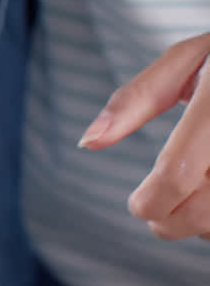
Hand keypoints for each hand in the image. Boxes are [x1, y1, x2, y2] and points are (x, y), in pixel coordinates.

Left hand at [79, 34, 209, 239]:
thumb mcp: (187, 60)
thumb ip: (135, 99)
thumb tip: (88, 142)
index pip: (177, 174)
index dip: (150, 202)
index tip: (137, 204)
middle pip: (202, 213)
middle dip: (168, 223)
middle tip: (155, 209)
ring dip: (199, 225)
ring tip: (190, 197)